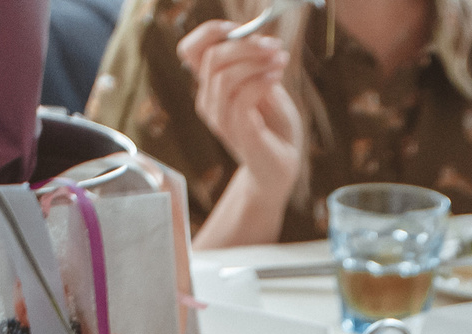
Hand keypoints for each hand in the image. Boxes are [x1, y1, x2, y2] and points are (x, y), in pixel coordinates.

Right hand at [180, 20, 305, 193]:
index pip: (190, 50)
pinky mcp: (236, 132)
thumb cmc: (273, 126)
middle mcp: (208, 101)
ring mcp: (219, 118)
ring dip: (256, 63)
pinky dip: (262, 82)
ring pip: (225, 76)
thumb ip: (254, 65)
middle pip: (212, 57)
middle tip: (273, 46)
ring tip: (279, 63)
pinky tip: (276, 79)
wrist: (281, 165)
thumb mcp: (266, 85)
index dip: (211, 32)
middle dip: (245, 45)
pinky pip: (242, 98)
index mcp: (211, 85)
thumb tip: (252, 38)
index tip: (240, 30)